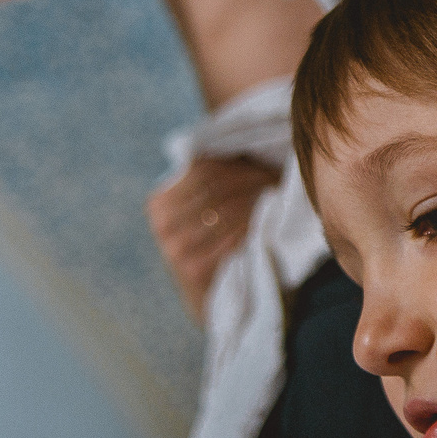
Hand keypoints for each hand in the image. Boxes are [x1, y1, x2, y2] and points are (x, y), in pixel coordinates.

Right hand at [148, 154, 282, 323]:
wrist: (207, 299)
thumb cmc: (209, 244)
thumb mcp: (198, 210)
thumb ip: (207, 179)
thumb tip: (237, 138)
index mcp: (158, 203)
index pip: (203, 169)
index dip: (237, 163)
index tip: (264, 163)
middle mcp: (162, 225)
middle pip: (217, 187)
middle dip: (252, 177)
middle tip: (278, 176)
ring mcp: (176, 249)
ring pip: (229, 209)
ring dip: (259, 197)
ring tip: (278, 192)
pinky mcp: (194, 270)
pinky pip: (235, 236)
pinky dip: (256, 224)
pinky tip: (270, 220)